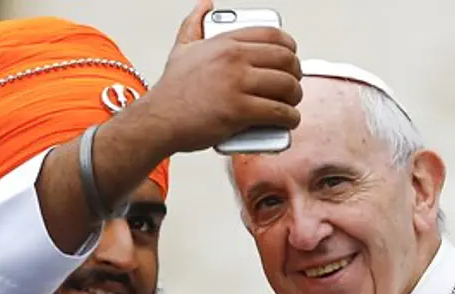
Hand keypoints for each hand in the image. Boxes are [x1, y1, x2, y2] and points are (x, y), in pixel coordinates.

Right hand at [125, 0, 302, 153]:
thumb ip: (194, 23)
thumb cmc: (172, 90)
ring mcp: (237, 85)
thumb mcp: (182, 49)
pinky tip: (288, 121)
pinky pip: (278, 112)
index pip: (273, 35)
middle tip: (291, 86)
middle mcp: (233, 59)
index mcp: (225, 43)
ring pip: (286, 87)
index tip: (290, 59)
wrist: (158, 120)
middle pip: (285, 60)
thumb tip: (205, 4)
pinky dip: (290, 118)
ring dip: (295, 98)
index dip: (289, 48)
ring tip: (290, 105)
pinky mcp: (239, 111)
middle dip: (296, 74)